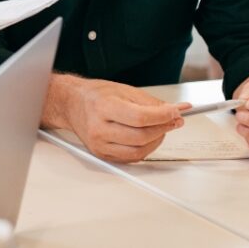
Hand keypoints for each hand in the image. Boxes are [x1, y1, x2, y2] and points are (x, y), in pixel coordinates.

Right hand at [50, 76, 185, 162]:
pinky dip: (145, 149)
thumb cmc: (96, 95)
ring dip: (157, 141)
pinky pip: (131, 158)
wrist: (71, 104)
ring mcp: (99, 144)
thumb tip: (176, 111)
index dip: (163, 117)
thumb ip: (151, 102)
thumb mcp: (124, 90)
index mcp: (103, 107)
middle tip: (173, 120)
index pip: (140, 118)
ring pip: (139, 151)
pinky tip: (147, 138)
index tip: (175, 113)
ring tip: (160, 129)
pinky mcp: (101, 154)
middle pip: (141, 136)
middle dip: (163, 128)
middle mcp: (98, 128)